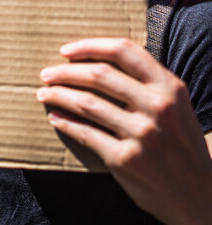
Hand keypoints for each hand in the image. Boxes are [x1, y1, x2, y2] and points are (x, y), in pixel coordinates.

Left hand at [37, 38, 211, 224]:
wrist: (197, 193)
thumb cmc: (179, 143)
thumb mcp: (176, 105)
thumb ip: (147, 83)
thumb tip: (96, 60)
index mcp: (170, 87)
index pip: (124, 51)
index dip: (90, 46)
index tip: (65, 50)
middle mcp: (158, 107)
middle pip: (99, 75)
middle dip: (65, 72)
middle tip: (46, 74)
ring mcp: (142, 134)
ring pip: (86, 102)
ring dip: (58, 95)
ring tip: (43, 93)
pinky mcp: (125, 158)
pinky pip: (84, 132)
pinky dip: (64, 122)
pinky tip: (55, 117)